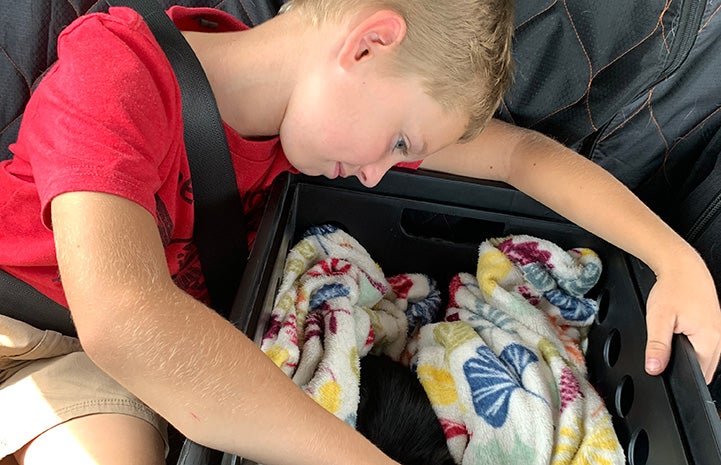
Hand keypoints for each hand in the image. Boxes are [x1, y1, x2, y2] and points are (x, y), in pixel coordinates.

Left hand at [644, 251, 720, 382]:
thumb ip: (657, 346)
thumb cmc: (673, 288)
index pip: (700, 375)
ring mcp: (719, 331)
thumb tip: (654, 368)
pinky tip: (681, 333)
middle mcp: (720, 338)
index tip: (667, 368)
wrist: (682, 266)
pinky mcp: (715, 325)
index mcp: (709, 340)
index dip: (680, 376)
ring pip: (706, 357)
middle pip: (704, 368)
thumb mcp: (659, 319)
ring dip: (689, 355)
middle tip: (667, 348)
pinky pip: (706, 345)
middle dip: (684, 366)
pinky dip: (693, 344)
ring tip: (674, 336)